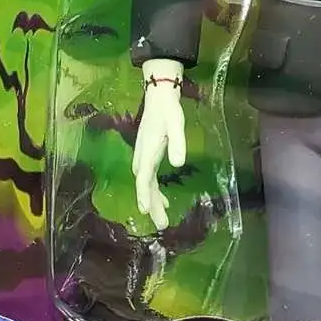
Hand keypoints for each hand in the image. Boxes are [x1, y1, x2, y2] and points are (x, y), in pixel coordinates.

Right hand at [132, 60, 185, 230]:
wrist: (159, 96)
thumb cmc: (168, 110)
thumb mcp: (176, 124)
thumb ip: (178, 143)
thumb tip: (178, 164)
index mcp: (148, 151)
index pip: (144, 177)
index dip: (144, 194)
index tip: (144, 210)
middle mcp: (142, 156)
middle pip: (145, 185)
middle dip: (151, 205)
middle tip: (162, 224)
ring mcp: (143, 156)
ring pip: (146, 184)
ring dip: (153, 200)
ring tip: (162, 219)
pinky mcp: (148, 155)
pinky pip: (149, 178)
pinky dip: (154, 191)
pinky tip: (164, 201)